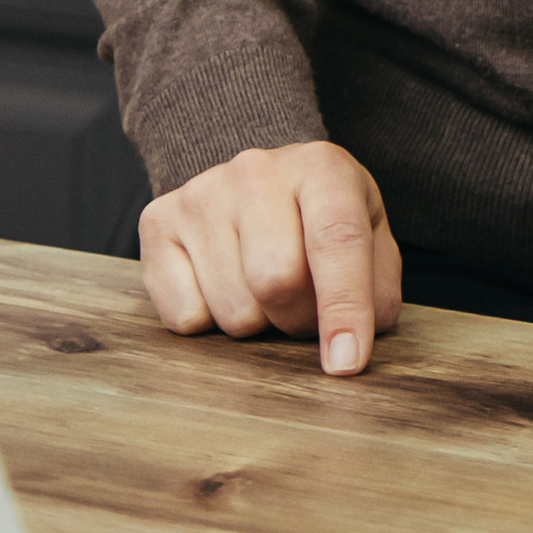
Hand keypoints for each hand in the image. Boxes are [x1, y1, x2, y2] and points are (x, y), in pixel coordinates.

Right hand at [139, 140, 402, 377]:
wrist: (259, 182)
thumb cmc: (322, 222)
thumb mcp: (369, 240)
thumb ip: (375, 290)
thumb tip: (349, 347)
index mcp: (322, 167)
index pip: (336, 241)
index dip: (345, 307)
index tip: (346, 364)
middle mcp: (256, 171)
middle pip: (276, 281)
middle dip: (298, 321)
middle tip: (303, 311)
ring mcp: (202, 194)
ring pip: (232, 309)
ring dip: (257, 324)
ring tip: (263, 290)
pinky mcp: (158, 221)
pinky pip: (184, 316)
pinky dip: (209, 323)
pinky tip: (222, 285)